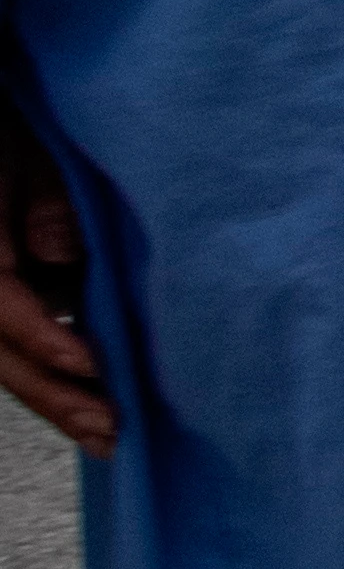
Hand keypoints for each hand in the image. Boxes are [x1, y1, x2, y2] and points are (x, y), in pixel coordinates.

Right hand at [0, 114, 103, 452]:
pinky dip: (62, 371)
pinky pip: (28, 341)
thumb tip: (61, 250)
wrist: (9, 130)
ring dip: (58, 396)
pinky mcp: (15, 293)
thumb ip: (44, 198)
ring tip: (108, 438)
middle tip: (107, 432)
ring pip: (13, 358)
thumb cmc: (15, 132)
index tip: (87, 365)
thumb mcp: (27, 152)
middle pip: (1, 351)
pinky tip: (99, 404)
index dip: (40, 336)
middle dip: (52, 393)